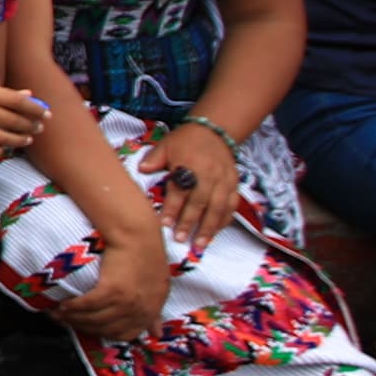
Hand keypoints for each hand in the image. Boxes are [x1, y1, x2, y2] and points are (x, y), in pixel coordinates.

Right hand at [0, 73, 47, 161]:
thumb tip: (28, 95)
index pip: (15, 100)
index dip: (34, 108)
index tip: (46, 113)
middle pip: (12, 120)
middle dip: (30, 125)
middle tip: (40, 127)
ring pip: (2, 137)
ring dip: (19, 140)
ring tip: (27, 139)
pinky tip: (5, 149)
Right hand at [57, 215, 174, 340]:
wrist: (139, 235)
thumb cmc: (149, 257)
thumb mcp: (158, 289)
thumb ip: (155, 314)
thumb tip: (156, 334)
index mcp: (150, 312)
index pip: (125, 335)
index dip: (104, 333)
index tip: (88, 328)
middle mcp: (138, 310)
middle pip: (105, 329)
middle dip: (83, 327)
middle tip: (66, 322)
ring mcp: (126, 302)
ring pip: (94, 318)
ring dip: (73, 318)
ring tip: (59, 314)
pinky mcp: (111, 290)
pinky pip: (87, 305)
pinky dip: (72, 307)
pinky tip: (62, 305)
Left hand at [138, 123, 239, 243]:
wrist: (214, 130)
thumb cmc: (185, 140)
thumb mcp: (166, 145)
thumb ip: (154, 159)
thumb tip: (141, 170)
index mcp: (191, 164)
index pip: (180, 189)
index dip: (172, 208)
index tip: (164, 224)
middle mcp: (210, 174)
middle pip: (200, 202)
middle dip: (190, 223)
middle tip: (180, 239)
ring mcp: (225, 180)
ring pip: (219, 208)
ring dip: (209, 228)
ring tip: (199, 244)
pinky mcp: (234, 184)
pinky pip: (232, 206)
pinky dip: (224, 220)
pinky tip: (215, 232)